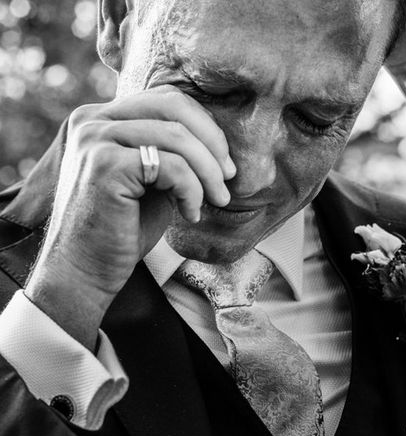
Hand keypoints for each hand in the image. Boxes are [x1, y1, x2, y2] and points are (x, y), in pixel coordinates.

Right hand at [25, 85, 234, 348]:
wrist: (84, 270)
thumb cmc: (122, 228)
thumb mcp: (152, 179)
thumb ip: (171, 152)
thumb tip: (218, 142)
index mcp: (102, 117)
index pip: (168, 101)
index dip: (206, 128)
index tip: (224, 164)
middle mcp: (92, 120)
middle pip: (175, 108)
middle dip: (214, 143)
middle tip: (228, 178)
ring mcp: (96, 140)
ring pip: (178, 137)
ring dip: (208, 172)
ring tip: (218, 200)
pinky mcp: (105, 166)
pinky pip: (172, 166)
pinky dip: (192, 191)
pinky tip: (191, 214)